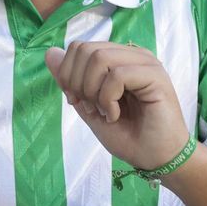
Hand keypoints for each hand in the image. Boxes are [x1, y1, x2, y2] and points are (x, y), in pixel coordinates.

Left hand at [45, 42, 190, 169]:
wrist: (156, 158)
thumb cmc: (128, 135)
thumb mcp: (89, 108)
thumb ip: (71, 82)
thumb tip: (50, 53)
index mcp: (117, 58)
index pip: (79, 47)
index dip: (68, 75)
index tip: (78, 102)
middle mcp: (131, 54)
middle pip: (85, 49)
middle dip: (78, 83)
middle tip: (91, 108)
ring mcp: (145, 62)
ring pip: (99, 58)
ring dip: (93, 91)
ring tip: (105, 112)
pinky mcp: (155, 75)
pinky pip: (117, 75)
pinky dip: (107, 99)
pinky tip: (115, 115)